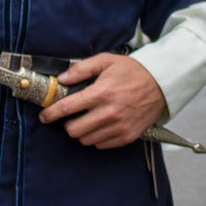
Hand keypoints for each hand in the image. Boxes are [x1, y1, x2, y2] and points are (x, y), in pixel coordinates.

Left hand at [40, 52, 166, 148]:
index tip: (44, 116)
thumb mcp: (106, 61)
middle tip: (71, 117)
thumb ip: (81, 69)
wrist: (161, 84)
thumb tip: (62, 78)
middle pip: (74, 130)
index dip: (51, 114)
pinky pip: (101, 144)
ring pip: (86, 140)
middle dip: (67, 124)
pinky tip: (100, 126)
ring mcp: (119, 127)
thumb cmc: (133, 71)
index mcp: (101, 93)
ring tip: (87, 120)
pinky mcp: (127, 136)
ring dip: (82, 132)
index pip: (67, 108)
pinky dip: (96, 137)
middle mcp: (109, 113)